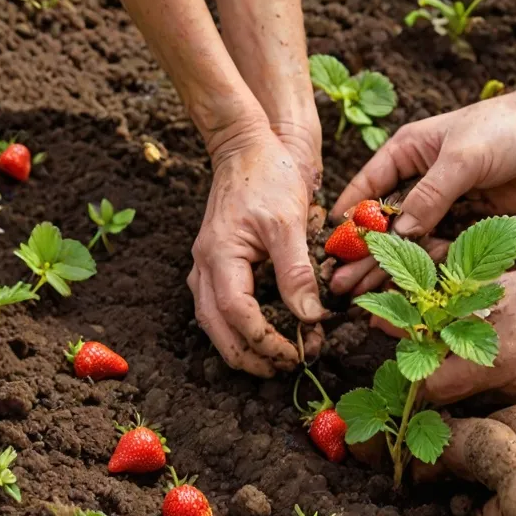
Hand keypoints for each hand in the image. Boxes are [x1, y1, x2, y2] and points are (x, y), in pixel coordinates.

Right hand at [189, 124, 324, 376]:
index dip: (265, 340)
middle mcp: (205, 266)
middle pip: (217, 329)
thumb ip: (297, 272)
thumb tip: (310, 317)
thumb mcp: (289, 222)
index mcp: (219, 255)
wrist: (246, 147)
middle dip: (251, 356)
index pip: (236, 314)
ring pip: (214, 324)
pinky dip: (241, 329)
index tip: (296, 353)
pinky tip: (267, 335)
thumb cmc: (268, 176)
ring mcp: (206, 267)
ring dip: (244, 347)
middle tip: (287, 368)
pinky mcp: (217, 266)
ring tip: (278, 360)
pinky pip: (220, 309)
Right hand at [330, 95, 515, 294]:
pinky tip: (405, 289)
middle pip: (384, 223)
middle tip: (339, 284)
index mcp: (407, 153)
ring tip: (360, 296)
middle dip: (362, 254)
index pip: (367, 189)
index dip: (348, 220)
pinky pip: (438, 248)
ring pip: (408, 241)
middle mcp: (418, 179)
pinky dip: (423, 268)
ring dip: (387, 268)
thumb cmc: (503, 130)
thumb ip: (430, 196)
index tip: (329, 249)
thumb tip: (401, 233)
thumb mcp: (461, 159)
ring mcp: (442, 202)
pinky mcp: (466, 220)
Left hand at [352, 262, 515, 404]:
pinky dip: (493, 382)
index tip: (409, 356)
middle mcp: (507, 389)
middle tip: (432, 355)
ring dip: (465, 382)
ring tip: (468, 352)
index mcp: (491, 361)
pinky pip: (504, 398)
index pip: (430, 388)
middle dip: (436, 380)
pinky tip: (501, 356)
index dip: (413, 373)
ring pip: (477, 402)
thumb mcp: (489, 290)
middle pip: (451, 401)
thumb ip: (442, 309)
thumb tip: (394, 319)